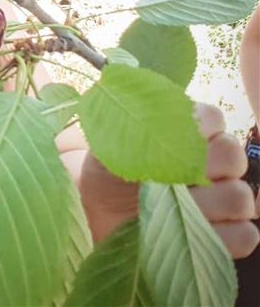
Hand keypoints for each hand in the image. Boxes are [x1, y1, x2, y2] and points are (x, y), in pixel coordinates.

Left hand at [79, 102, 258, 258]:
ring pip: (240, 196)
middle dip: (199, 169)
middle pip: (233, 156)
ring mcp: (224, 198)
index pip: (213, 119)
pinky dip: (220, 236)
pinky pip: (245, 234)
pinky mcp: (227, 234)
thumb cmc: (107, 172)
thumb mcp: (109, 143)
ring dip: (205, 206)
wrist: (99, 211)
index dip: (194, 130)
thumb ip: (128, 125)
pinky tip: (187, 232)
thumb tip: (136, 108)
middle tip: (167, 181)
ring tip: (170, 209)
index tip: (164, 143)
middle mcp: (214, 162)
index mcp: (190, 131)